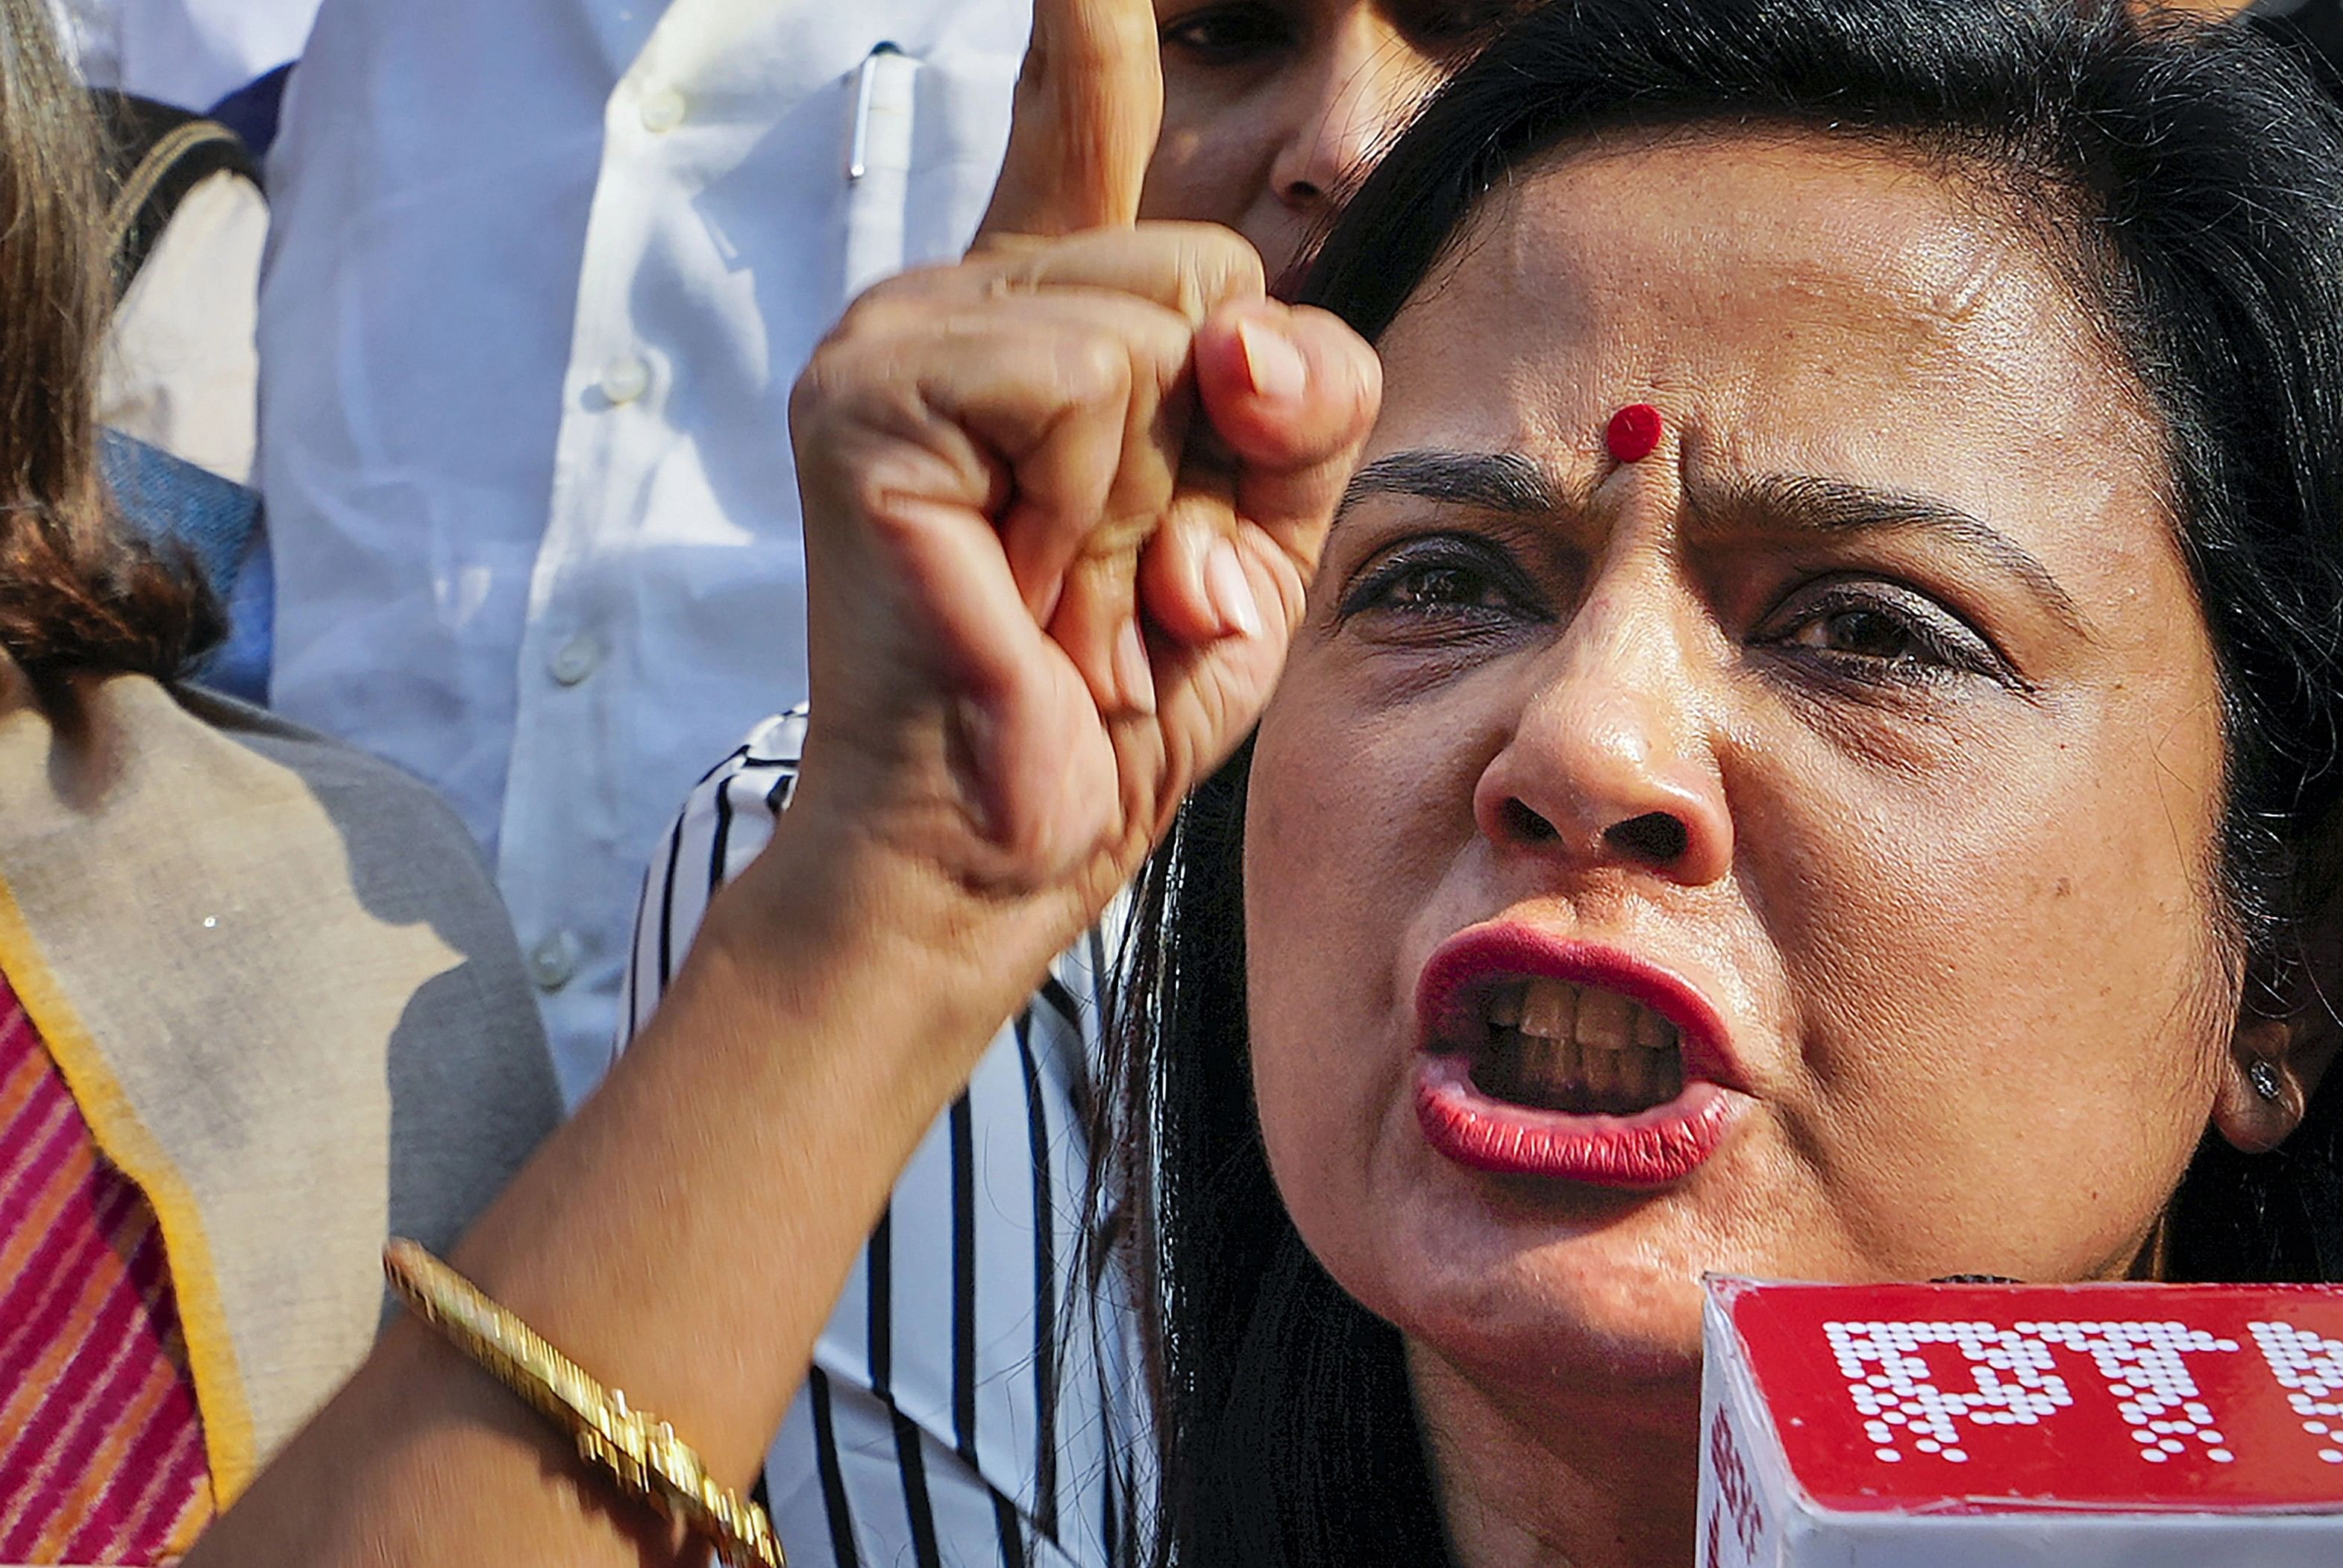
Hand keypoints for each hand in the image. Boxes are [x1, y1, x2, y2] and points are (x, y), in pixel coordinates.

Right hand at [777, 0, 1379, 992]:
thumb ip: (1304, 399)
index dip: (1086, 31)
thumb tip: (1247, 330)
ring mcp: (897, 337)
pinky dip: (1096, 503)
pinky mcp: (871, 393)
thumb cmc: (1117, 699)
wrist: (1003, 847)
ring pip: (1159, 314)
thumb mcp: (1266, 532)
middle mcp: (956, 302)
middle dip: (1218, 440)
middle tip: (1119, 569)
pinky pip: (1085, 377)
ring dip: (1155, 490)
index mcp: (1039, 325)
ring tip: (1068, 584)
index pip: (1082, 128)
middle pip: (1207, 260)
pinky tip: (1027, 578)